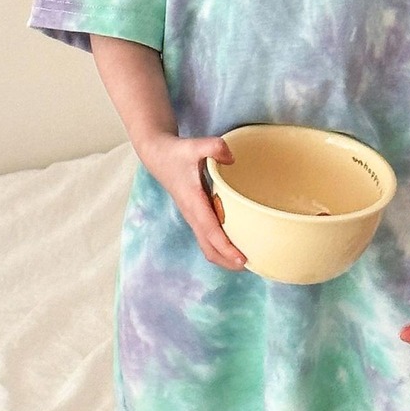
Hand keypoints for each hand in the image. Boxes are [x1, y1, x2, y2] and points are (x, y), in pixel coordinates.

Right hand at [133, 131, 247, 270]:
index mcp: (193, 202)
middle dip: (228, 261)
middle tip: (252, 265)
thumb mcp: (194, 145)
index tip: (242, 259)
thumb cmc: (176, 152)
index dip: (226, 247)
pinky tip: (235, 243)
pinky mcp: (194, 215)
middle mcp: (192, 214)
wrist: (157, 156)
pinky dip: (220, 247)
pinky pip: (207, 238)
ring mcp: (192, 217)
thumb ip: (214, 148)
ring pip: (207, 246)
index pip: (210, 231)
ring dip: (224, 257)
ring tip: (247, 260)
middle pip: (209, 248)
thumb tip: (232, 159)